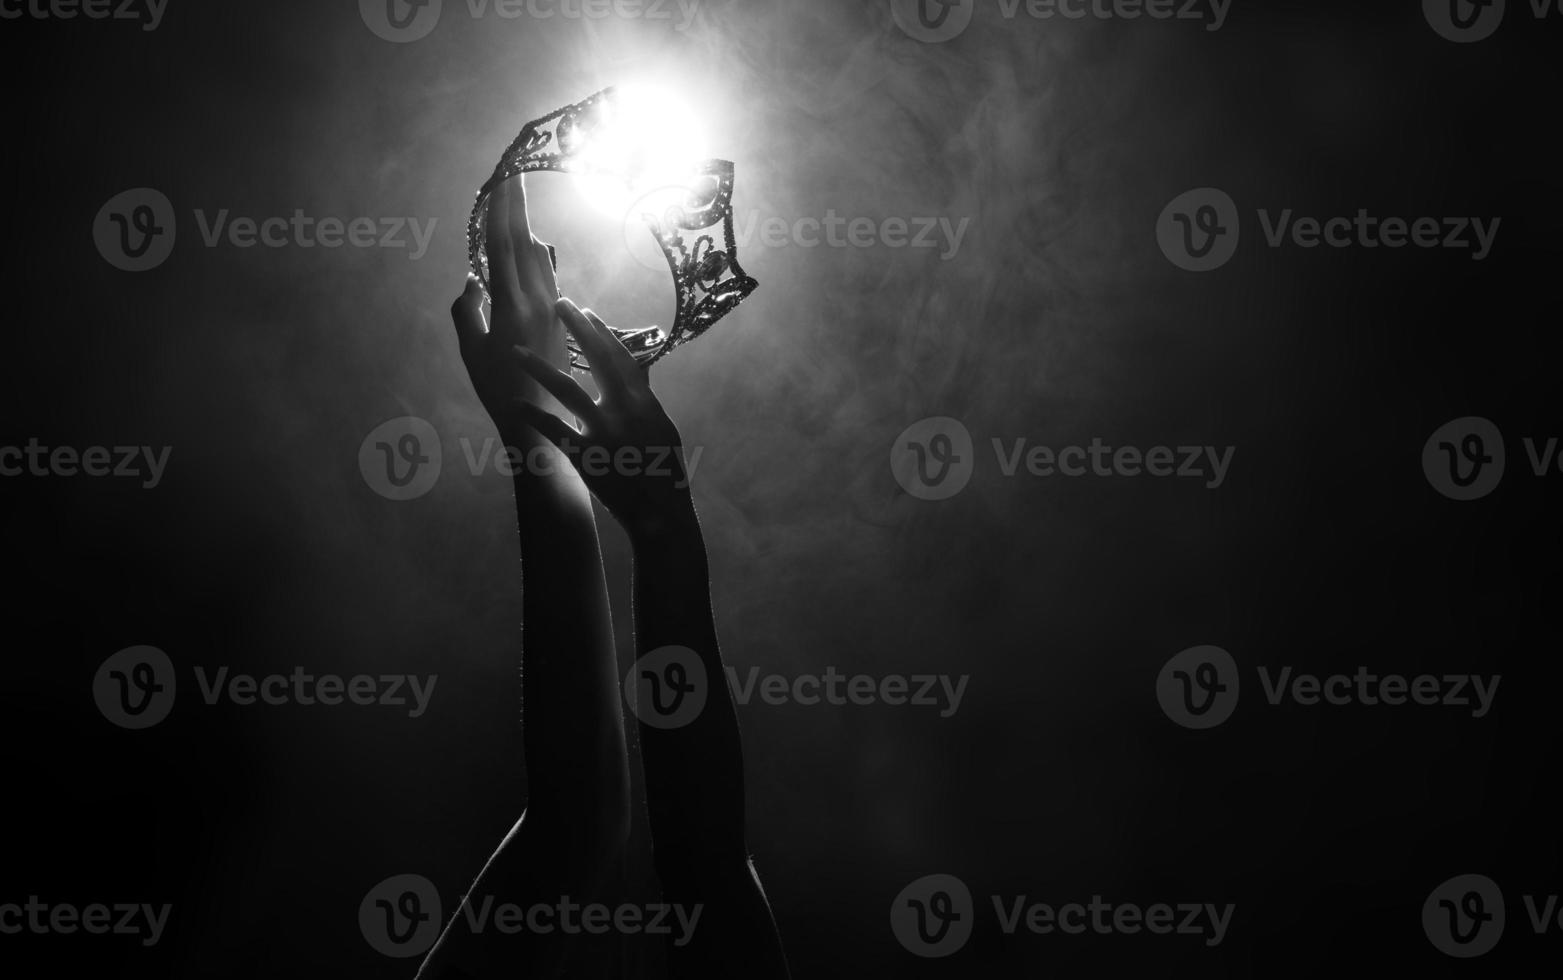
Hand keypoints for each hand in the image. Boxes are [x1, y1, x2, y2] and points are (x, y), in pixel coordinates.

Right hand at [450, 175, 570, 435]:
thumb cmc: (498, 390)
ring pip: (537, 257)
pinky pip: (545, 277)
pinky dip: (533, 255)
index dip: (501, 207)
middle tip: (512, 171)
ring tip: (517, 198)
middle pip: (523, 240)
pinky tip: (531, 246)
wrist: (542, 423)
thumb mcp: (470, 350)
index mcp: (512, 303)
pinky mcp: (560, 321)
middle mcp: (537, 299)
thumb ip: (467, 309)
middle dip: (516, 205)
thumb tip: (472, 276)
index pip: (503, 243)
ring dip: (525, 226)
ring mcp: (552, 309)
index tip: (502, 176)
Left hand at [509, 298, 694, 536]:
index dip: (601, 331)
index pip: (620, 356)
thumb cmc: (665, 473)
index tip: (584, 310)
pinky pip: (554, 430)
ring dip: (539, 367)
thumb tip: (639, 372)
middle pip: (596, 359)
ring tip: (516, 350)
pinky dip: (533, 415)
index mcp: (645, 402)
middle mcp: (625, 410)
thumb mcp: (664, 429)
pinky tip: (514, 401)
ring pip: (567, 390)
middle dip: (576, 329)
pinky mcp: (587, 456)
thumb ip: (647, 400)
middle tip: (557, 303)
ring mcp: (604, 432)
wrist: (662, 514)